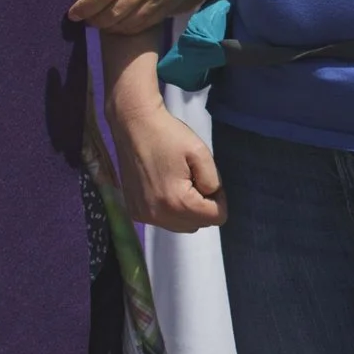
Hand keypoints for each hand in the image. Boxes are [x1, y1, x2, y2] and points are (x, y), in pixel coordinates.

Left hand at [72, 0, 218, 32]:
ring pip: (131, 22)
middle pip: (115, 12)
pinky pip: (148, 23)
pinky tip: (121, 21)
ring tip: (101, 19)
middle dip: (94, 19)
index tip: (73, 13)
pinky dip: (130, 27)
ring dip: (110, 26)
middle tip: (85, 17)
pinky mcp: (177, 0)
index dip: (84, 7)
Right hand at [110, 89, 222, 231]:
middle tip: (196, 178)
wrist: (134, 127)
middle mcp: (157, 216)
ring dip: (188, 210)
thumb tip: (212, 198)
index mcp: (176, 203)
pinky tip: (166, 186)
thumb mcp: (201, 153)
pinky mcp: (134, 211)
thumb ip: (213, 181)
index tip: (208, 177)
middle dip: (204, 206)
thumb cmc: (169, 136)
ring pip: (181, 226)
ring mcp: (142, 216)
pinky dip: (171, 209)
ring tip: (181, 182)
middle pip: (198, 224)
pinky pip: (163, 220)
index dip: (220, 198)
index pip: (215, 218)